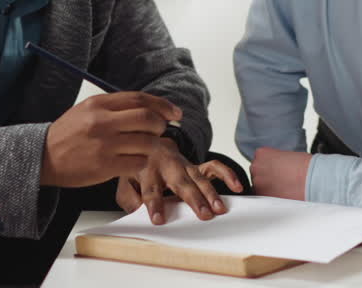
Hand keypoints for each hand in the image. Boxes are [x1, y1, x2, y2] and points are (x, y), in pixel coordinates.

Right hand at [40, 92, 180, 187]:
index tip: (174, 112)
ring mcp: (104, 144)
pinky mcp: (105, 166)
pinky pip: (137, 163)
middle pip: (147, 118)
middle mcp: (102, 121)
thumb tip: (149, 108)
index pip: (139, 99)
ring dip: (153, 145)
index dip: (162, 105)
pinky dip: (141, 162)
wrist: (43, 157)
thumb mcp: (88, 110)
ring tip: (146, 147)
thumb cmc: (68, 134)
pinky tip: (133, 161)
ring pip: (146, 142)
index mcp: (99, 103)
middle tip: (160, 130)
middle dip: (161, 125)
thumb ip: (115, 107)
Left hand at [115, 141, 246, 224]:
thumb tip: (138, 212)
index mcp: (146, 169)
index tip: (159, 220)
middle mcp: (167, 165)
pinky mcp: (196, 165)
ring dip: (210, 192)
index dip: (154, 205)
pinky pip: (214, 166)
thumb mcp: (124, 180)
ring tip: (219, 208)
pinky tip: (237, 186)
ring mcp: (183, 164)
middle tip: (204, 214)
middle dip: (193, 199)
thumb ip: (128, 197)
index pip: (150, 190)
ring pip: (199, 177)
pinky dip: (226, 174)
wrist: (149, 142)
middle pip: (181, 182)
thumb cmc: (138, 167)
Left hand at [250, 146, 310, 200]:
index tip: (277, 171)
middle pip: (257, 174)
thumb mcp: (287, 156)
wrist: (313, 180)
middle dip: (267, 178)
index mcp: (261, 154)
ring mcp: (258, 183)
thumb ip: (275, 161)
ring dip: (269, 189)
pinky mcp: (264, 198)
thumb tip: (274, 169)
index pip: (259, 161)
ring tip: (284, 188)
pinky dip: (272, 198)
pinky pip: (265, 199)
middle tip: (281, 181)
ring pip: (260, 187)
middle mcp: (256, 167)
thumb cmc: (305, 167)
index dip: (270, 167)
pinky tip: (284, 195)